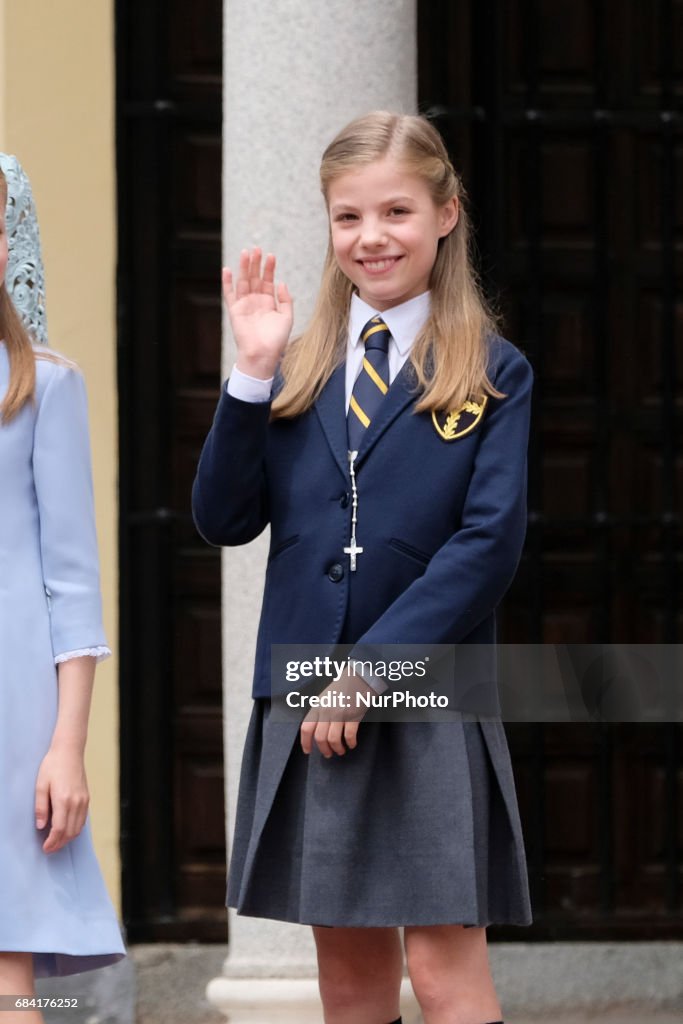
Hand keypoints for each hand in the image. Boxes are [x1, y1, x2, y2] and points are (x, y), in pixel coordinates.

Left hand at [35, 744, 89, 853]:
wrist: (69, 751)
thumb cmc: (53, 766)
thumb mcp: (40, 785)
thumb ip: (41, 807)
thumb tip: (41, 826)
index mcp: (63, 800)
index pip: (59, 829)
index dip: (52, 842)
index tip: (45, 848)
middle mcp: (76, 802)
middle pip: (70, 832)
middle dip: (59, 844)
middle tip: (49, 848)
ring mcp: (84, 800)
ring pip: (78, 828)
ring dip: (68, 838)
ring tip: (57, 842)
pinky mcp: (86, 798)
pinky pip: (83, 820)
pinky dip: (75, 829)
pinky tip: (66, 830)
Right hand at [223, 247, 292, 379]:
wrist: (262, 354)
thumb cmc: (276, 340)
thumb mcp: (287, 317)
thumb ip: (285, 300)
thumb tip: (281, 283)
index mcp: (268, 302)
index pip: (267, 280)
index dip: (269, 268)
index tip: (271, 256)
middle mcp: (255, 301)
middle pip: (254, 277)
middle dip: (256, 263)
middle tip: (257, 248)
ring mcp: (244, 305)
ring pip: (243, 282)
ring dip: (244, 267)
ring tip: (246, 253)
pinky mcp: (234, 311)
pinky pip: (229, 294)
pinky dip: (227, 282)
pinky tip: (228, 270)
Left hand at [300, 673, 373, 757]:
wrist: (358, 677)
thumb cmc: (341, 689)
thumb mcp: (324, 698)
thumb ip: (318, 713)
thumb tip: (315, 732)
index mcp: (317, 707)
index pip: (306, 728)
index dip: (305, 742)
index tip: (308, 751)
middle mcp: (326, 711)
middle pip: (320, 737)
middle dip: (324, 750)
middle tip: (328, 754)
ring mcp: (340, 714)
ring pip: (333, 739)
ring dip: (337, 749)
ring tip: (340, 751)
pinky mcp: (353, 716)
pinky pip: (349, 735)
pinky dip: (350, 743)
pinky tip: (352, 744)